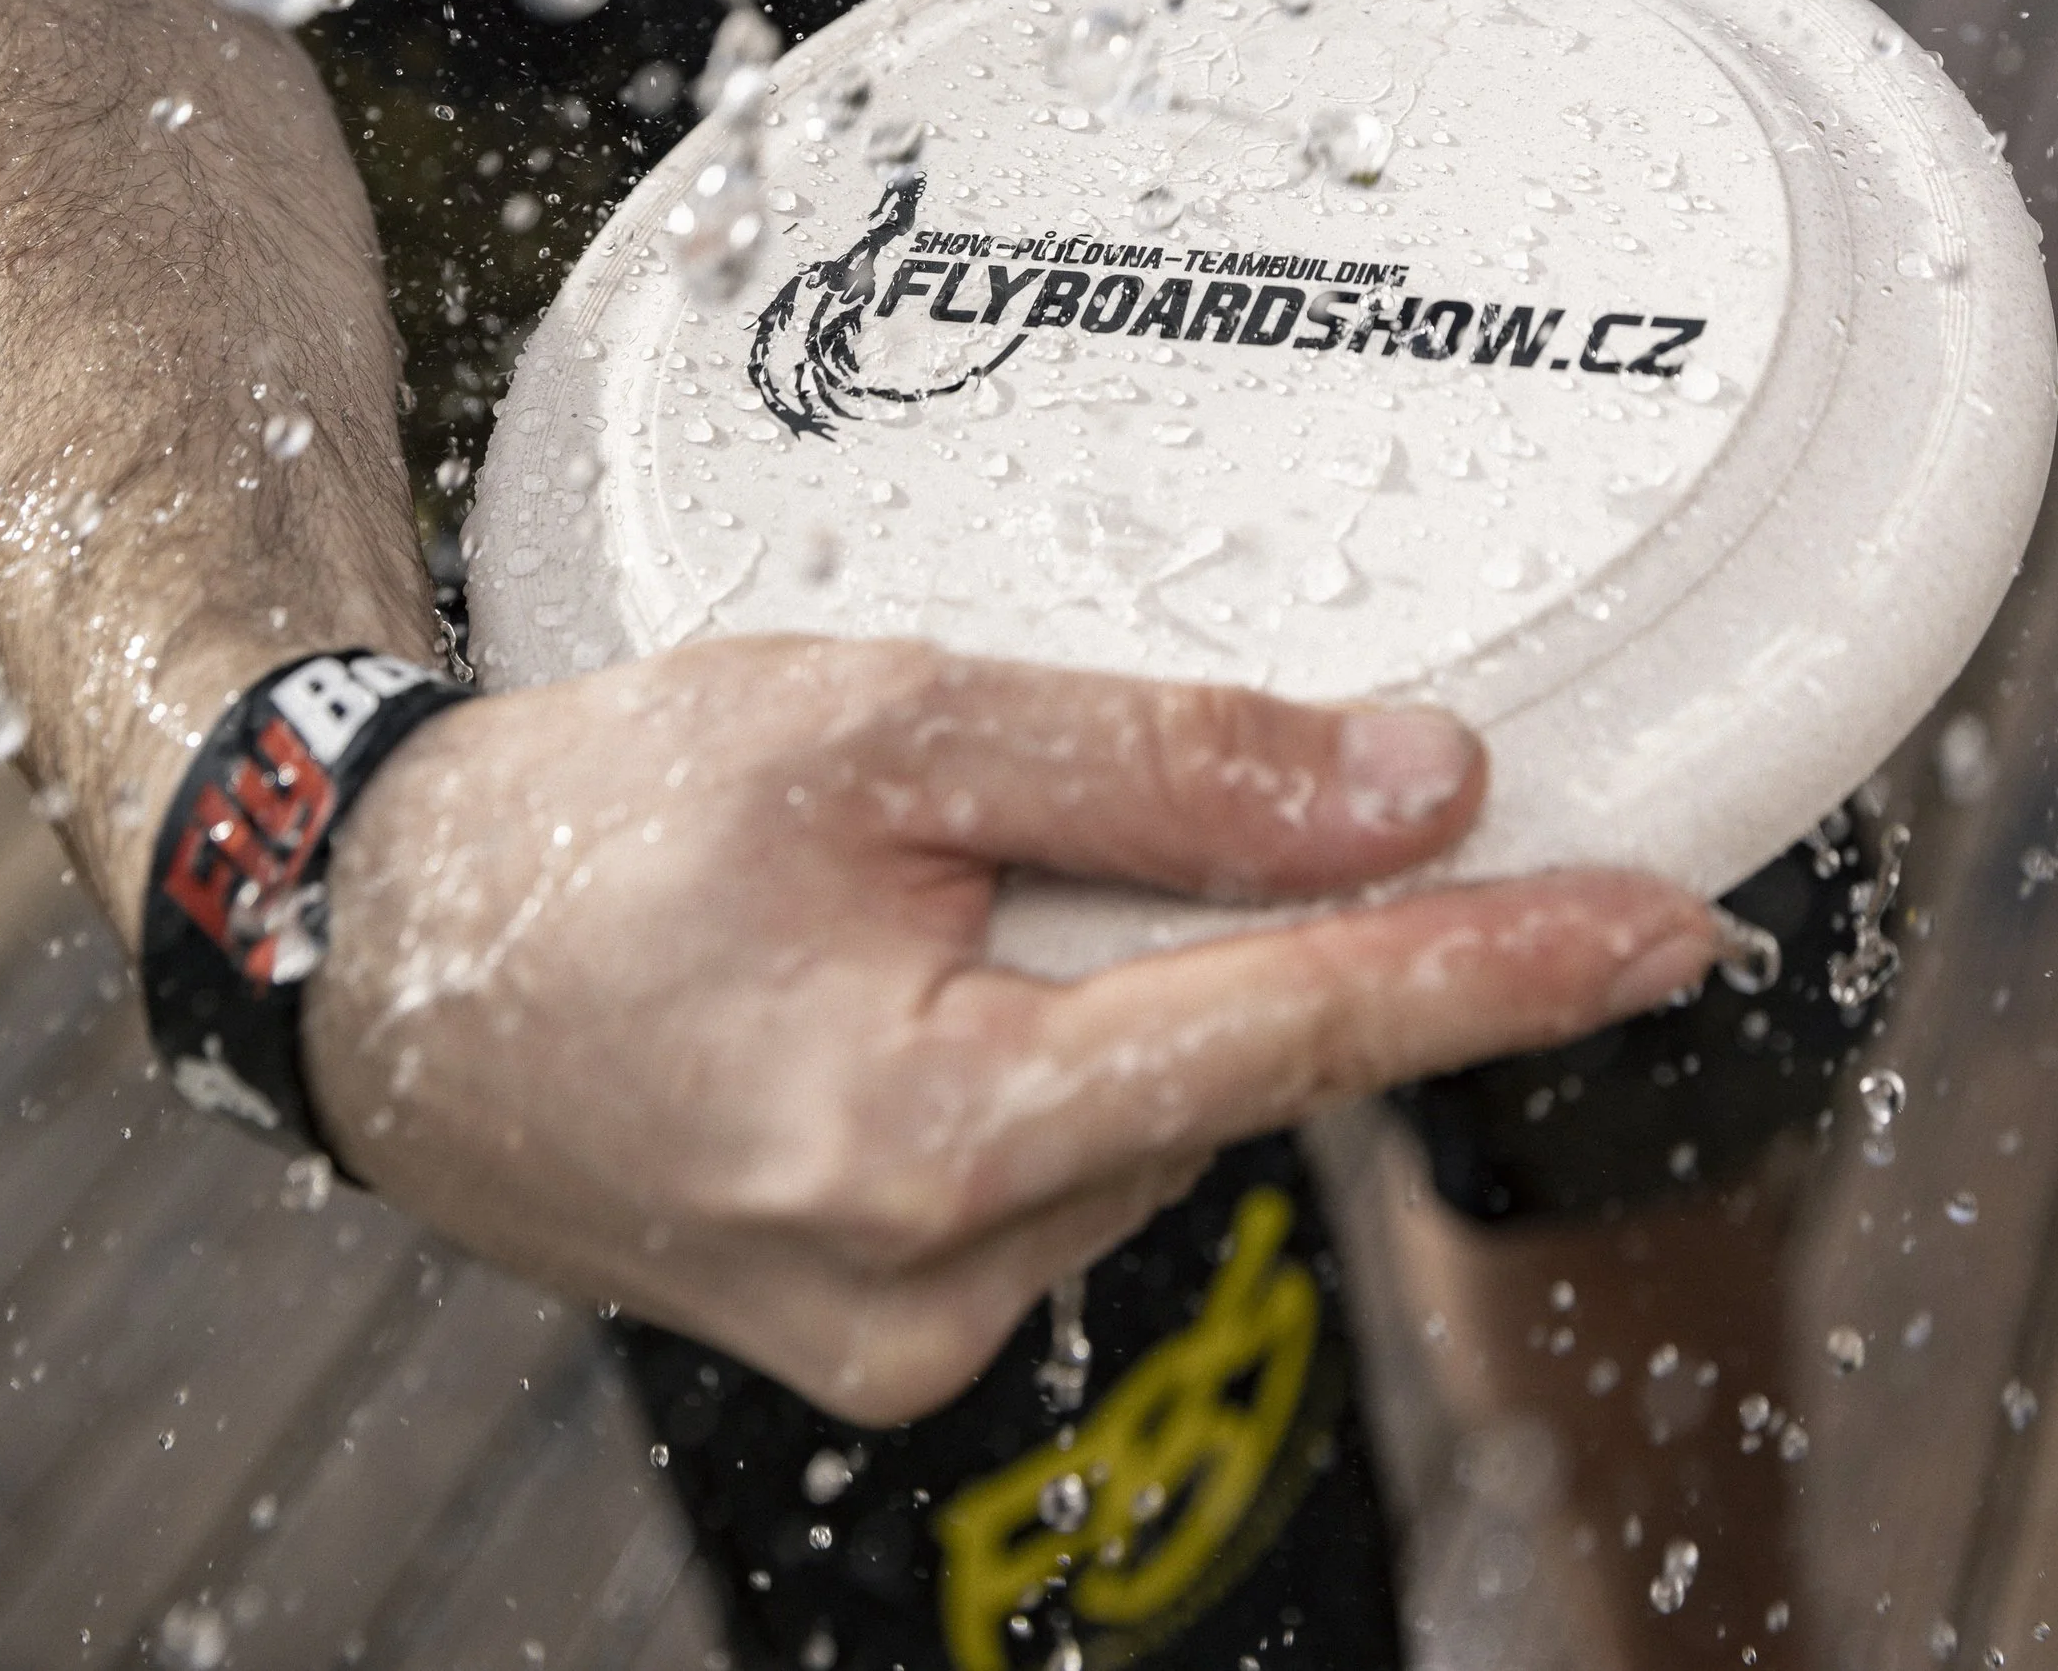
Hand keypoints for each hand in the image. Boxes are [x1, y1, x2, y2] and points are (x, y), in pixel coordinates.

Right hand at [305, 636, 1719, 1420]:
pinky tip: (893, 972)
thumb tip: (1424, 789)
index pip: (1300, 1030)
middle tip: (1004, 802)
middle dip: (1202, 908)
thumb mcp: (877, 722)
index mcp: (934, 1129)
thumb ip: (1165, 765)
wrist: (376, 965)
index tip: (1681, 924)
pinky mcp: (882, 1331)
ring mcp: (906, 1335)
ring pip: (1142, 1102)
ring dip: (1099, 969)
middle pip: (1217, 1054)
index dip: (1507, 968)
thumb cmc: (600, 818)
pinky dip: (1040, 1038)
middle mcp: (939, 1283)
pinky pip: (1059, 1154)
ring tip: (891, 888)